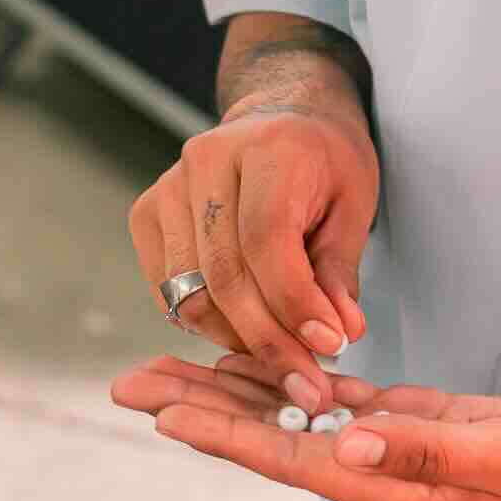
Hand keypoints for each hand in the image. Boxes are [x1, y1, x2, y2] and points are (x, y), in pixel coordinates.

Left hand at [111, 358, 500, 500]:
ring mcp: (398, 448)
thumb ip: (427, 449)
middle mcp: (382, 472)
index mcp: (395, 487)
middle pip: (273, 436)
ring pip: (298, 414)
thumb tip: (347, 444)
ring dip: (236, 390)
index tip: (162, 416)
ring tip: (173, 366)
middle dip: (201, 409)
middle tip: (131, 382)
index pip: (290, 457)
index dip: (225, 435)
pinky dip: (301, 376)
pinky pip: (344, 399)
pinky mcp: (421, 421)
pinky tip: (264, 358)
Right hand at [128, 100, 378, 413]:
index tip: (326, 345)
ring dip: (235, 338)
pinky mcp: (147, 214)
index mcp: (267, 148)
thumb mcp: (354, 205)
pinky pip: (169, 290)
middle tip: (305, 382)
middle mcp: (206, 161)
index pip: (266, 239)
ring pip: (190, 291)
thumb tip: (336, 334)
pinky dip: (205, 322)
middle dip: (267, 339)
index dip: (294, 302)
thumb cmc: (323, 161)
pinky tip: (244, 330)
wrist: (282, 118)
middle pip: (224, 273)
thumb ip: (339, 271)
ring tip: (280, 359)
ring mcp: (168, 187)